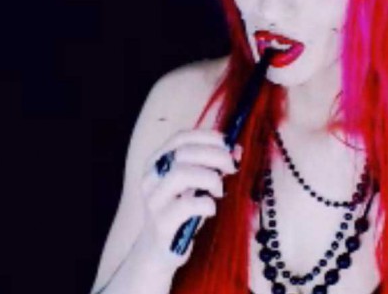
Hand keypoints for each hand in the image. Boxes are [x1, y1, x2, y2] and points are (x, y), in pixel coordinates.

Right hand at [136, 128, 240, 271]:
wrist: (159, 250)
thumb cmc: (181, 212)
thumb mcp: (195, 184)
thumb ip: (212, 165)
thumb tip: (236, 150)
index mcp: (157, 162)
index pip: (180, 138)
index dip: (207, 137)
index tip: (228, 144)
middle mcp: (151, 178)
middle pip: (183, 153)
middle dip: (215, 155)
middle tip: (232, 167)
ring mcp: (154, 201)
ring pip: (181, 174)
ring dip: (209, 178)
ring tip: (220, 190)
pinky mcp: (161, 223)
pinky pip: (186, 205)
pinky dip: (206, 203)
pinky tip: (211, 209)